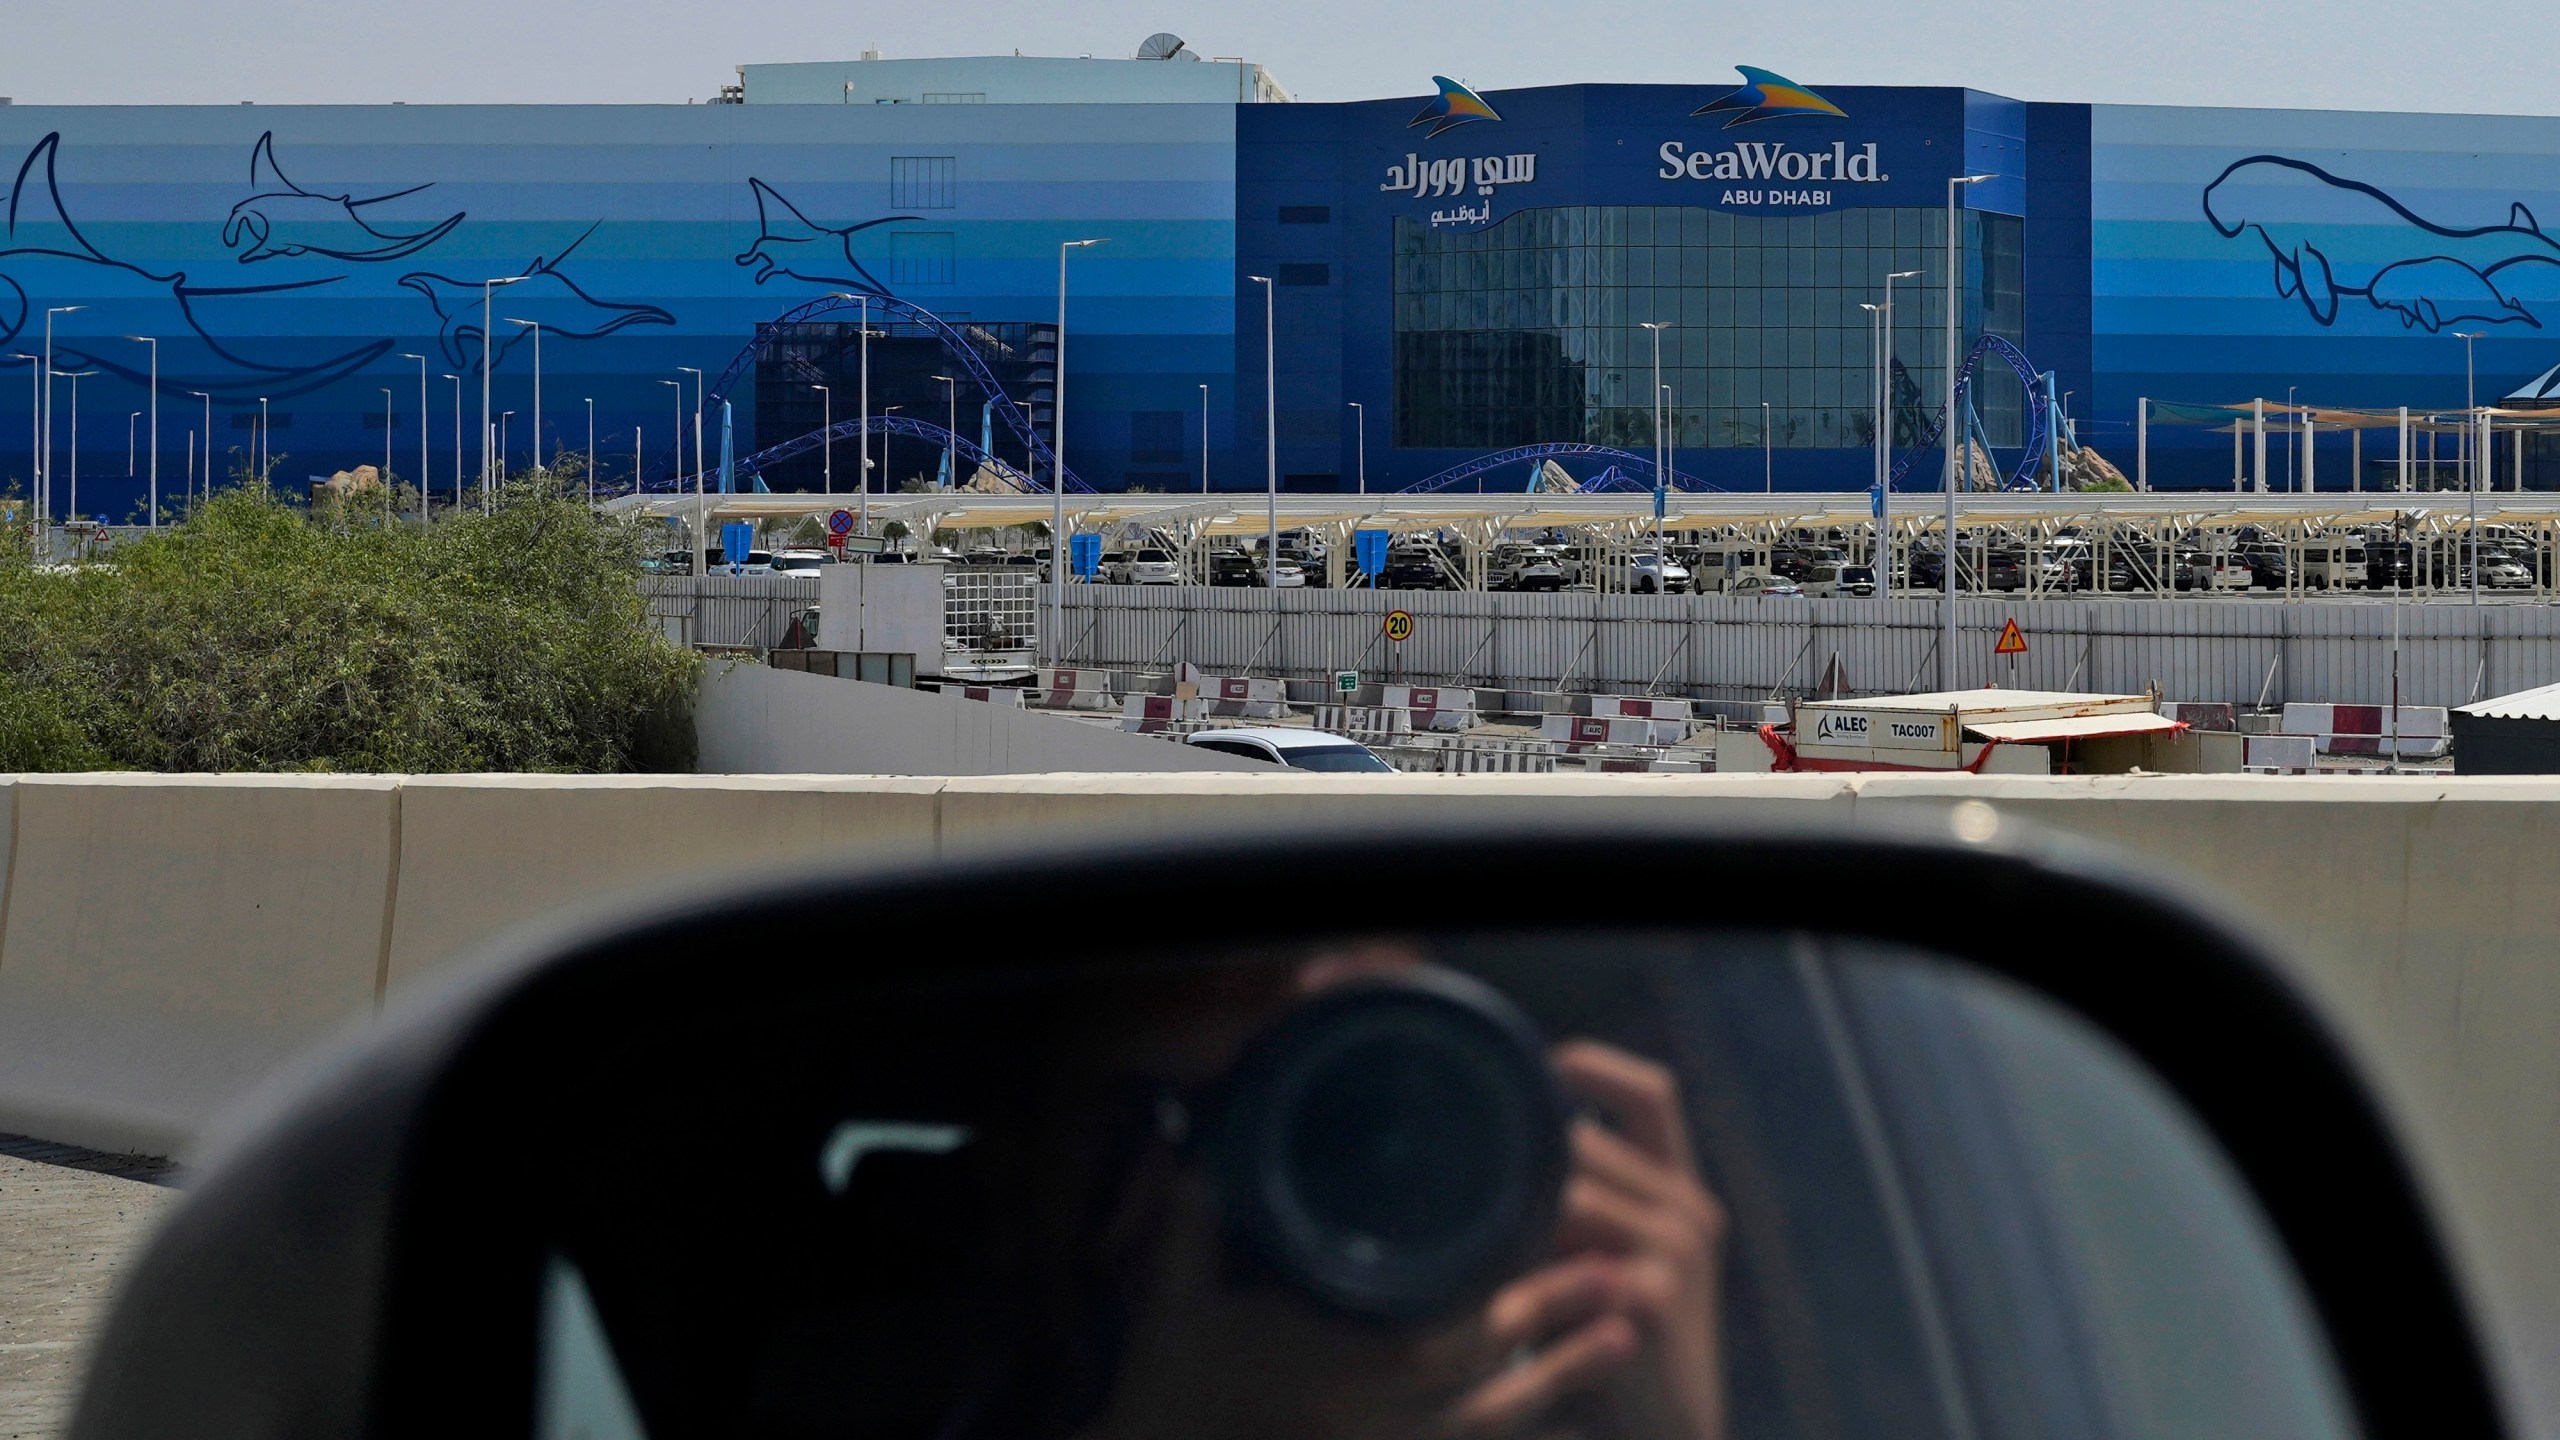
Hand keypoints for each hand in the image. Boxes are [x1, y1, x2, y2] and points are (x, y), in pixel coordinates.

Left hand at [1445, 1041, 1728, 1439]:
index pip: (1651, 1094)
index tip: (1534, 1067)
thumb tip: (1485, 1151)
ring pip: (1565, 1189)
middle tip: (1451, 1176)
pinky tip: (1478, 1279)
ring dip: (1510, 1215)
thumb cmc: (1613, 1356)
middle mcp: (1687, 1211)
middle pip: (1583, 1142)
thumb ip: (1572, 1209)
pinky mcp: (1649, 1294)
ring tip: (1459, 1236)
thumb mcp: (1600, 1267)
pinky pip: (1559, 1246)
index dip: (1593, 1067)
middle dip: (1520, 1164)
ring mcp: (1676, 1251)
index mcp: (1679, 1194)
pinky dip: (1514, 1262)